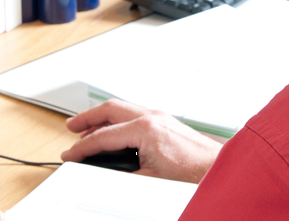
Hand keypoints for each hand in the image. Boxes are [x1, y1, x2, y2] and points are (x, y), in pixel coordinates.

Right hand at [61, 99, 222, 182]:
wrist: (217, 170)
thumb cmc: (192, 174)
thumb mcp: (149, 179)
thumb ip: (122, 174)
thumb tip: (103, 173)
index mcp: (145, 129)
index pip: (104, 136)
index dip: (83, 147)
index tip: (71, 155)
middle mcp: (152, 116)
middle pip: (109, 110)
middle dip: (87, 118)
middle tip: (71, 127)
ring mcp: (160, 117)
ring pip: (122, 109)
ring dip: (102, 119)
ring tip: (88, 131)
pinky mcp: (166, 122)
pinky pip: (134, 115)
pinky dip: (118, 122)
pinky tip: (114, 133)